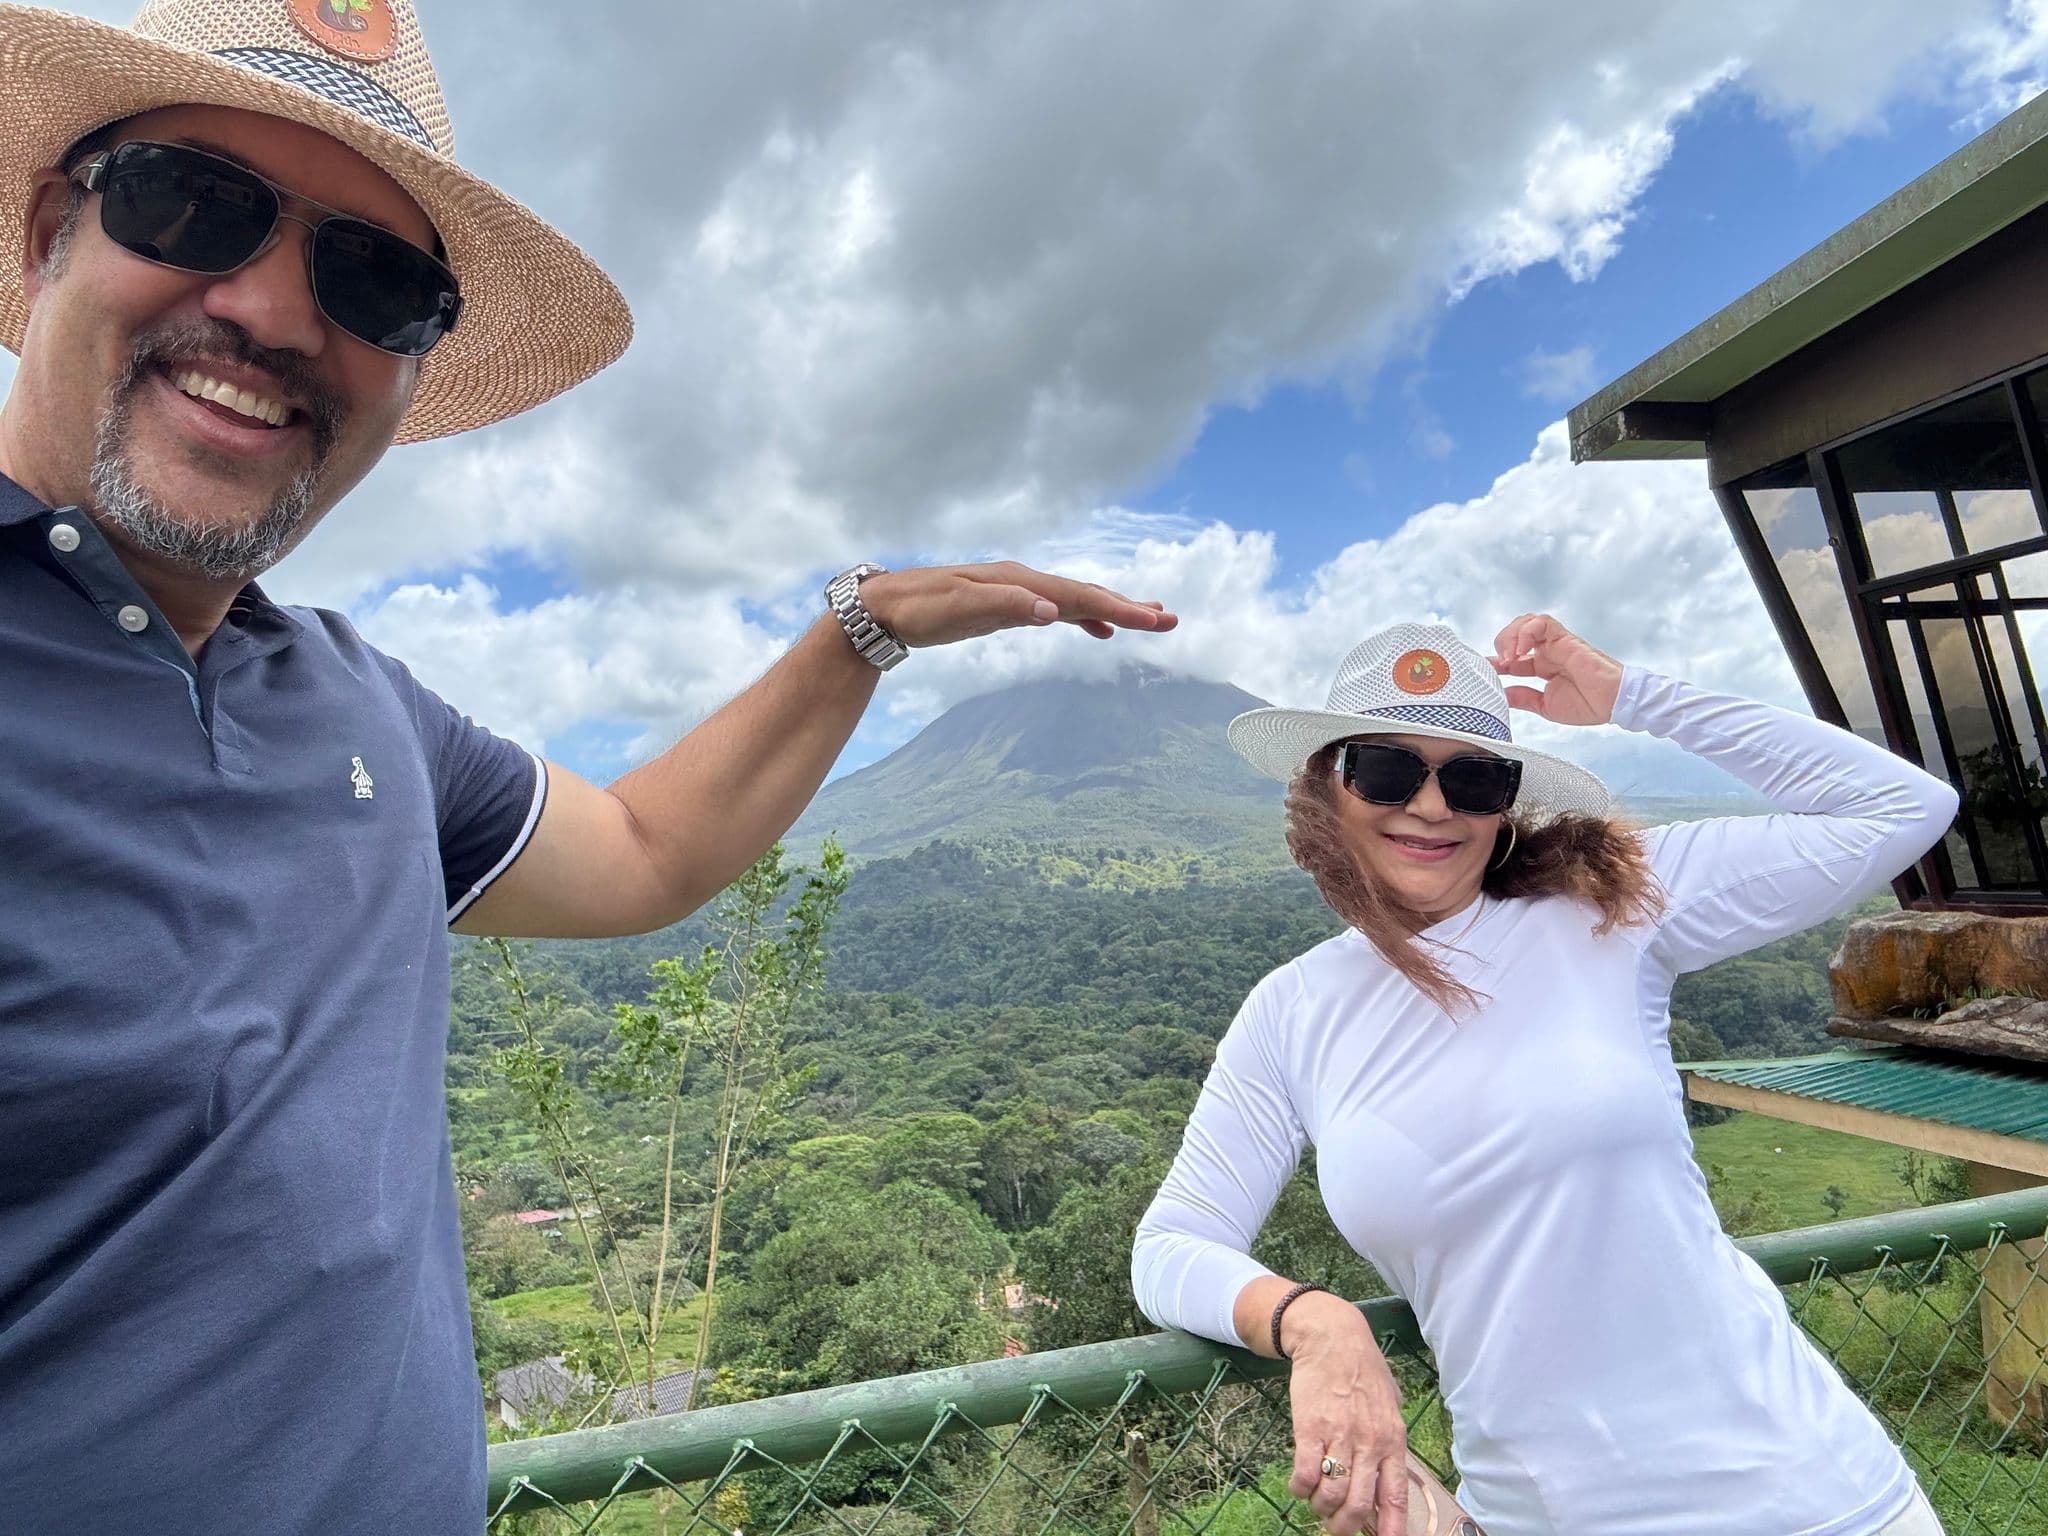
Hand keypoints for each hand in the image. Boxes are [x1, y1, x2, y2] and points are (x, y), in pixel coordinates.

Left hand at [856, 562, 1176, 646]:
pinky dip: (1082, 616)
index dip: (1120, 609)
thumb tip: (1052, 611)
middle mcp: (1022, 582)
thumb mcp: (960, 609)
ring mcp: (1015, 592)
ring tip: (1147, 617)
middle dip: (1128, 607)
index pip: (1079, 596)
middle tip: (1169, 620)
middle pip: (1085, 593)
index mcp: (1018, 582)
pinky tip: (1095, 628)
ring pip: (1074, 599)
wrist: (881, 606)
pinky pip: (1056, 608)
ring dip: (1111, 608)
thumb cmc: (919, 607)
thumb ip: (1007, 608)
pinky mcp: (1006, 605)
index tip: (1157, 621)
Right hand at [1281, 1292, 1408, 1535]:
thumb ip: (1390, 1440)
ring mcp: (1339, 1436)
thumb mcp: (1390, 1404)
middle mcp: (1369, 1443)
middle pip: (1359, 1506)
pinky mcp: (1309, 1428)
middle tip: (1334, 1526)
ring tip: (1316, 1501)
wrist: (1331, 1337)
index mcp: (1393, 1440)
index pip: (1396, 1497)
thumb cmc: (1363, 1370)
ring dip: (1321, 1507)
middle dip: (1344, 1527)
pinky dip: (1300, 1489)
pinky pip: (1305, 1474)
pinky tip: (1299, 1485)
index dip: (1392, 1529)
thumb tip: (1390, 1477)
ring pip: (1331, 1495)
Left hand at [1489, 612, 1622, 726]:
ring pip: (1526, 622)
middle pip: (1515, 633)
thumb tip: (1502, 695)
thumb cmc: (1588, 704)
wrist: (1612, 702)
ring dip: (1511, 636)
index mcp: (1542, 666)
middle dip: (1501, 644)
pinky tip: (1522, 651)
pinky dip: (1526, 632)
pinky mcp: (1565, 638)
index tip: (1484, 669)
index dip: (1495, 661)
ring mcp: (1555, 644)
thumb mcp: (1545, 706)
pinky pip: (1541, 623)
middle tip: (1499, 665)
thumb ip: (1523, 698)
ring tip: (1509, 657)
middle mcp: (1547, 652)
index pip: (1512, 657)